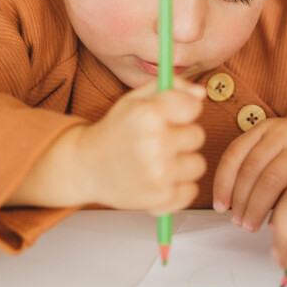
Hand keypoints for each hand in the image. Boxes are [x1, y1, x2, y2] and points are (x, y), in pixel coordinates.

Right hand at [12, 79, 205, 211]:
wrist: (86, 166)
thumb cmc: (115, 130)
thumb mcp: (135, 100)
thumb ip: (170, 88)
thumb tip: (201, 93)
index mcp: (149, 114)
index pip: (193, 106)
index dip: (184, 111)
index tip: (171, 117)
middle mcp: (155, 143)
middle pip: (198, 136)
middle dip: (181, 137)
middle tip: (156, 141)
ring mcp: (159, 174)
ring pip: (198, 164)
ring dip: (181, 164)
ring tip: (156, 161)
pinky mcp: (161, 198)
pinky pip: (191, 191)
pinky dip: (177, 188)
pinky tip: (157, 180)